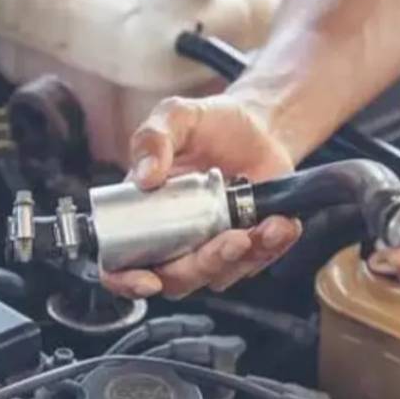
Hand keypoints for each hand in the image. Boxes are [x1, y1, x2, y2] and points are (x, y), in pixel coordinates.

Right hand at [101, 94, 301, 299]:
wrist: (259, 126)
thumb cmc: (210, 124)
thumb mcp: (176, 116)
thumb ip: (153, 138)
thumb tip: (145, 176)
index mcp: (140, 215)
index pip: (118, 264)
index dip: (125, 282)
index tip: (148, 280)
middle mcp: (170, 241)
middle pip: (174, 280)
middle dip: (202, 266)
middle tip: (231, 239)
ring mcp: (208, 249)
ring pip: (217, 277)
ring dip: (242, 258)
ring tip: (269, 225)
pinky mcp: (244, 251)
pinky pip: (255, 263)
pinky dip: (271, 247)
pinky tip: (282, 223)